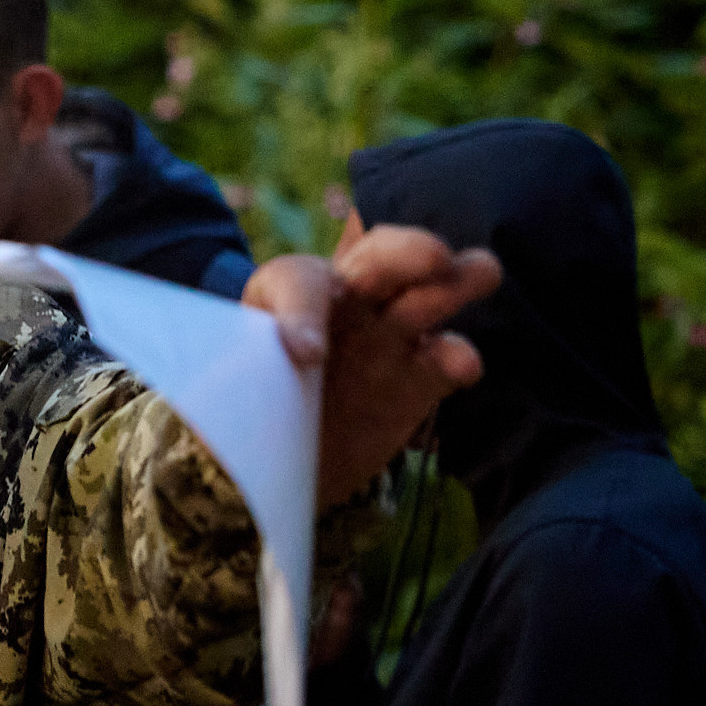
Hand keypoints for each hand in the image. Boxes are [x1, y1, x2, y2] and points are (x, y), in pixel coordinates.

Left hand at [244, 227, 500, 507]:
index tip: (303, 355)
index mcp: (290, 293)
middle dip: (408, 253)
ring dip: (457, 281)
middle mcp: (347, 302)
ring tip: (482, 272)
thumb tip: (273, 378)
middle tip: (433, 260)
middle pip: (380, 261)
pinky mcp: (418, 379)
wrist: (274, 453)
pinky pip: (444, 360)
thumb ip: (237, 373)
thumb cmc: (243, 403)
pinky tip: (463, 365)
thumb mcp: (223, 385)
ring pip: (428, 295)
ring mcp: (388, 337)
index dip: (303, 312)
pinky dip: (457, 358)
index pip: (299, 283)